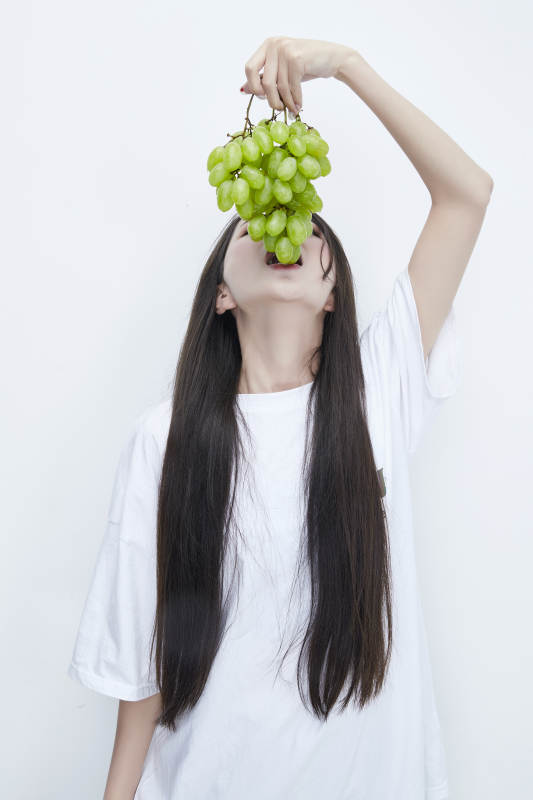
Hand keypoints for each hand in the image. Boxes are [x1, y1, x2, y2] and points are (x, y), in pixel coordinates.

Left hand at [240, 36, 354, 114]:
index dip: (254, 86)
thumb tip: (244, 89)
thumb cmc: (306, 65)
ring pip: (279, 87)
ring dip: (286, 103)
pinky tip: (298, 106)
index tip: (263, 96)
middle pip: (264, 82)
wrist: (333, 58)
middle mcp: (274, 45)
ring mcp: (286, 51)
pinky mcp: (297, 59)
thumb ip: (264, 78)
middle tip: (279, 108)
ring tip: (292, 109)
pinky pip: (292, 88)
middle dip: (271, 99)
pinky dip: (295, 100)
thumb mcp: (282, 71)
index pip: (249, 68)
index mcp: (267, 45)